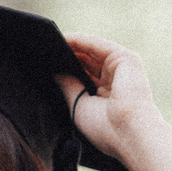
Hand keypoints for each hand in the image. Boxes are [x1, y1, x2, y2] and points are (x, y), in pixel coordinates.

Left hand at [57, 34, 171, 170]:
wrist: (129, 131)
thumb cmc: (106, 128)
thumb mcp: (79, 105)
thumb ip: (68, 85)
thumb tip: (54, 71)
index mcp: (108, 96)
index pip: (84, 76)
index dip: (66, 69)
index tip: (44, 65)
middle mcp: (116, 80)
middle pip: (86, 61)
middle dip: (66, 56)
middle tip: (42, 51)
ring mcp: (121, 68)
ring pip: (91, 50)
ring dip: (70, 45)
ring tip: (47, 43)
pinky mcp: (125, 58)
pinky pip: (97, 45)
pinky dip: (79, 40)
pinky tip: (62, 39)